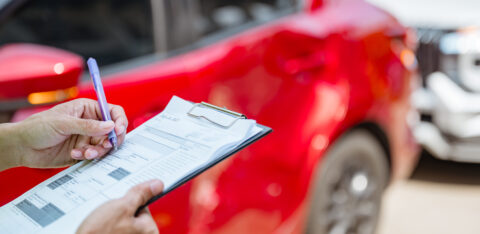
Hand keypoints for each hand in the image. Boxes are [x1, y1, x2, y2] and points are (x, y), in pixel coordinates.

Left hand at [0, 98, 127, 169]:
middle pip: (113, 131)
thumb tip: (110, 126)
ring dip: (98, 150)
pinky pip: (95, 155)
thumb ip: (88, 126)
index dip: (119, 121)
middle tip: (104, 146)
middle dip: (110, 140)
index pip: (112, 112)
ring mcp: (87, 138)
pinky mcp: (83, 152)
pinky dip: (88, 157)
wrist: (22, 147)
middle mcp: (90, 123)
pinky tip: (74, 154)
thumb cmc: (37, 127)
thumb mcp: (63, 123)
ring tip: (85, 153)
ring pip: (105, 145)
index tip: (118, 131)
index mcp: (87, 109)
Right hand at [77, 180, 163, 233]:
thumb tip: (158, 184)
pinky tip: (95, 223)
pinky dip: (104, 223)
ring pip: (120, 220)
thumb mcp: (121, 207)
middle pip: (133, 213)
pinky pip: (112, 227)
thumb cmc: (98, 233)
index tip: (120, 196)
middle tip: (106, 210)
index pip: (145, 206)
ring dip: (109, 215)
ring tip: (98, 217)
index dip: (131, 199)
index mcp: (148, 230)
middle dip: (119, 208)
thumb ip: (140, 195)